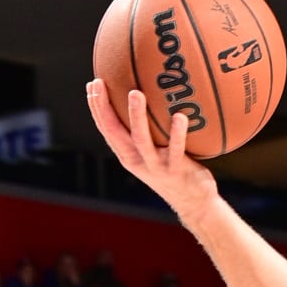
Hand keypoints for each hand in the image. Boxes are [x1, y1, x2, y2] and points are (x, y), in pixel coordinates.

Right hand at [87, 80, 220, 227]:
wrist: (194, 203)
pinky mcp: (175, 171)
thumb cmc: (176, 169)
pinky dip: (177, 133)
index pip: (106, 128)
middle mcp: (136, 160)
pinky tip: (180, 116)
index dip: (96, 107)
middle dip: (104, 107)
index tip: (92, 83)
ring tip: (135, 93)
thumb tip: (152, 93)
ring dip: (136, 116)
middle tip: (100, 83)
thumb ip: (150, 129)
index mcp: (128, 154)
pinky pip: (176, 149)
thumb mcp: (157, 150)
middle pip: (114, 132)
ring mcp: (155, 166)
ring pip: (141, 140)